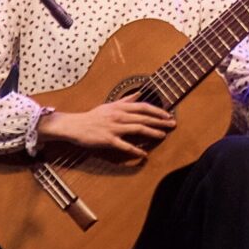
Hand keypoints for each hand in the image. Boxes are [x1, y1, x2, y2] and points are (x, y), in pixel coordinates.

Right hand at [42, 98, 177, 159]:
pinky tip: (144, 154)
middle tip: (173, 125)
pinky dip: (136, 150)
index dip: (157, 110)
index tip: (168, 114)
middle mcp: (119, 116)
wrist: (76, 125)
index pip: (143, 107)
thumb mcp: (110, 105)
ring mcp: (114, 128)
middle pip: (144, 117)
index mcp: (120, 107)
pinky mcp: (109, 140)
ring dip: (152, 132)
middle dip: (160, 121)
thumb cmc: (93, 116)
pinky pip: (125, 146)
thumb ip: (126, 100)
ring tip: (163, 135)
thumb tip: (139, 93)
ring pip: (137, 129)